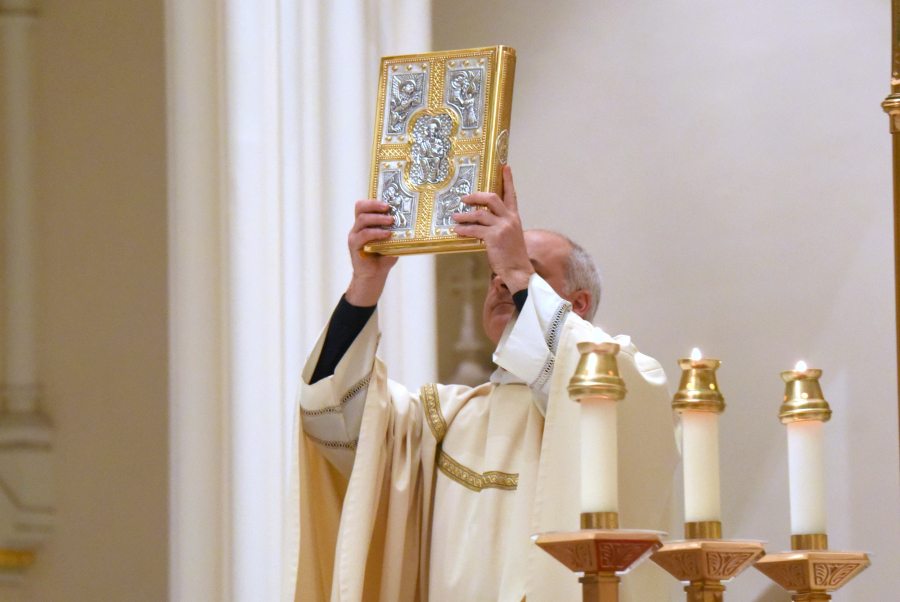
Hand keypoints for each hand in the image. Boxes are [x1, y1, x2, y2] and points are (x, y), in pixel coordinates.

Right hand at [346, 199, 397, 305]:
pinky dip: (376, 233)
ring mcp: (355, 235)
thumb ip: (396, 232)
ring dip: (378, 219)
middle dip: (374, 204)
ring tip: (391, 221)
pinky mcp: (354, 245)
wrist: (374, 276)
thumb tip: (413, 222)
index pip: (365, 205)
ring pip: (362, 219)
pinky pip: (363, 235)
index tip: (388, 202)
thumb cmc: (383, 257)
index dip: (374, 200)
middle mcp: (358, 226)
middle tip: (388, 207)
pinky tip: (386, 234)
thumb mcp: (392, 241)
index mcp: (365, 222)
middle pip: (360, 207)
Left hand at [452, 166, 533, 292]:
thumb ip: (501, 226)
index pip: (511, 194)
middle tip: (464, 198)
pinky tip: (456, 230)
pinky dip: (464, 229)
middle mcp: (509, 219)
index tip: (505, 167)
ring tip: (455, 216)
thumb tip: (483, 222)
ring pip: (480, 213)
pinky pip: (474, 229)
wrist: (519, 270)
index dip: (508, 180)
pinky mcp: (494, 237)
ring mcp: (502, 227)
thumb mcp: (511, 236)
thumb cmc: (513, 256)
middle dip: (476, 196)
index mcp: (514, 217)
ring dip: (465, 215)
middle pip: (492, 198)